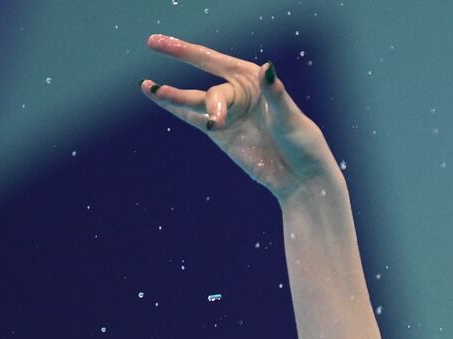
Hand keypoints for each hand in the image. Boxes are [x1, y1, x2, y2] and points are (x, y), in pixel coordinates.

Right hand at [141, 34, 337, 201]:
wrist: (301, 178)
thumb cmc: (303, 144)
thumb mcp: (290, 118)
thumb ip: (275, 94)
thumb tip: (266, 67)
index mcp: (256, 81)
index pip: (217, 62)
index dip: (188, 52)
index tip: (162, 45)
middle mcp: (239, 93)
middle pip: (214, 93)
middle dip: (211, 104)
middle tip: (216, 122)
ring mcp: (228, 113)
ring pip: (196, 101)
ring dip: (173, 97)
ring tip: (149, 88)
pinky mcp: (220, 133)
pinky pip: (193, 117)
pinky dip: (175, 108)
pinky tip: (155, 95)